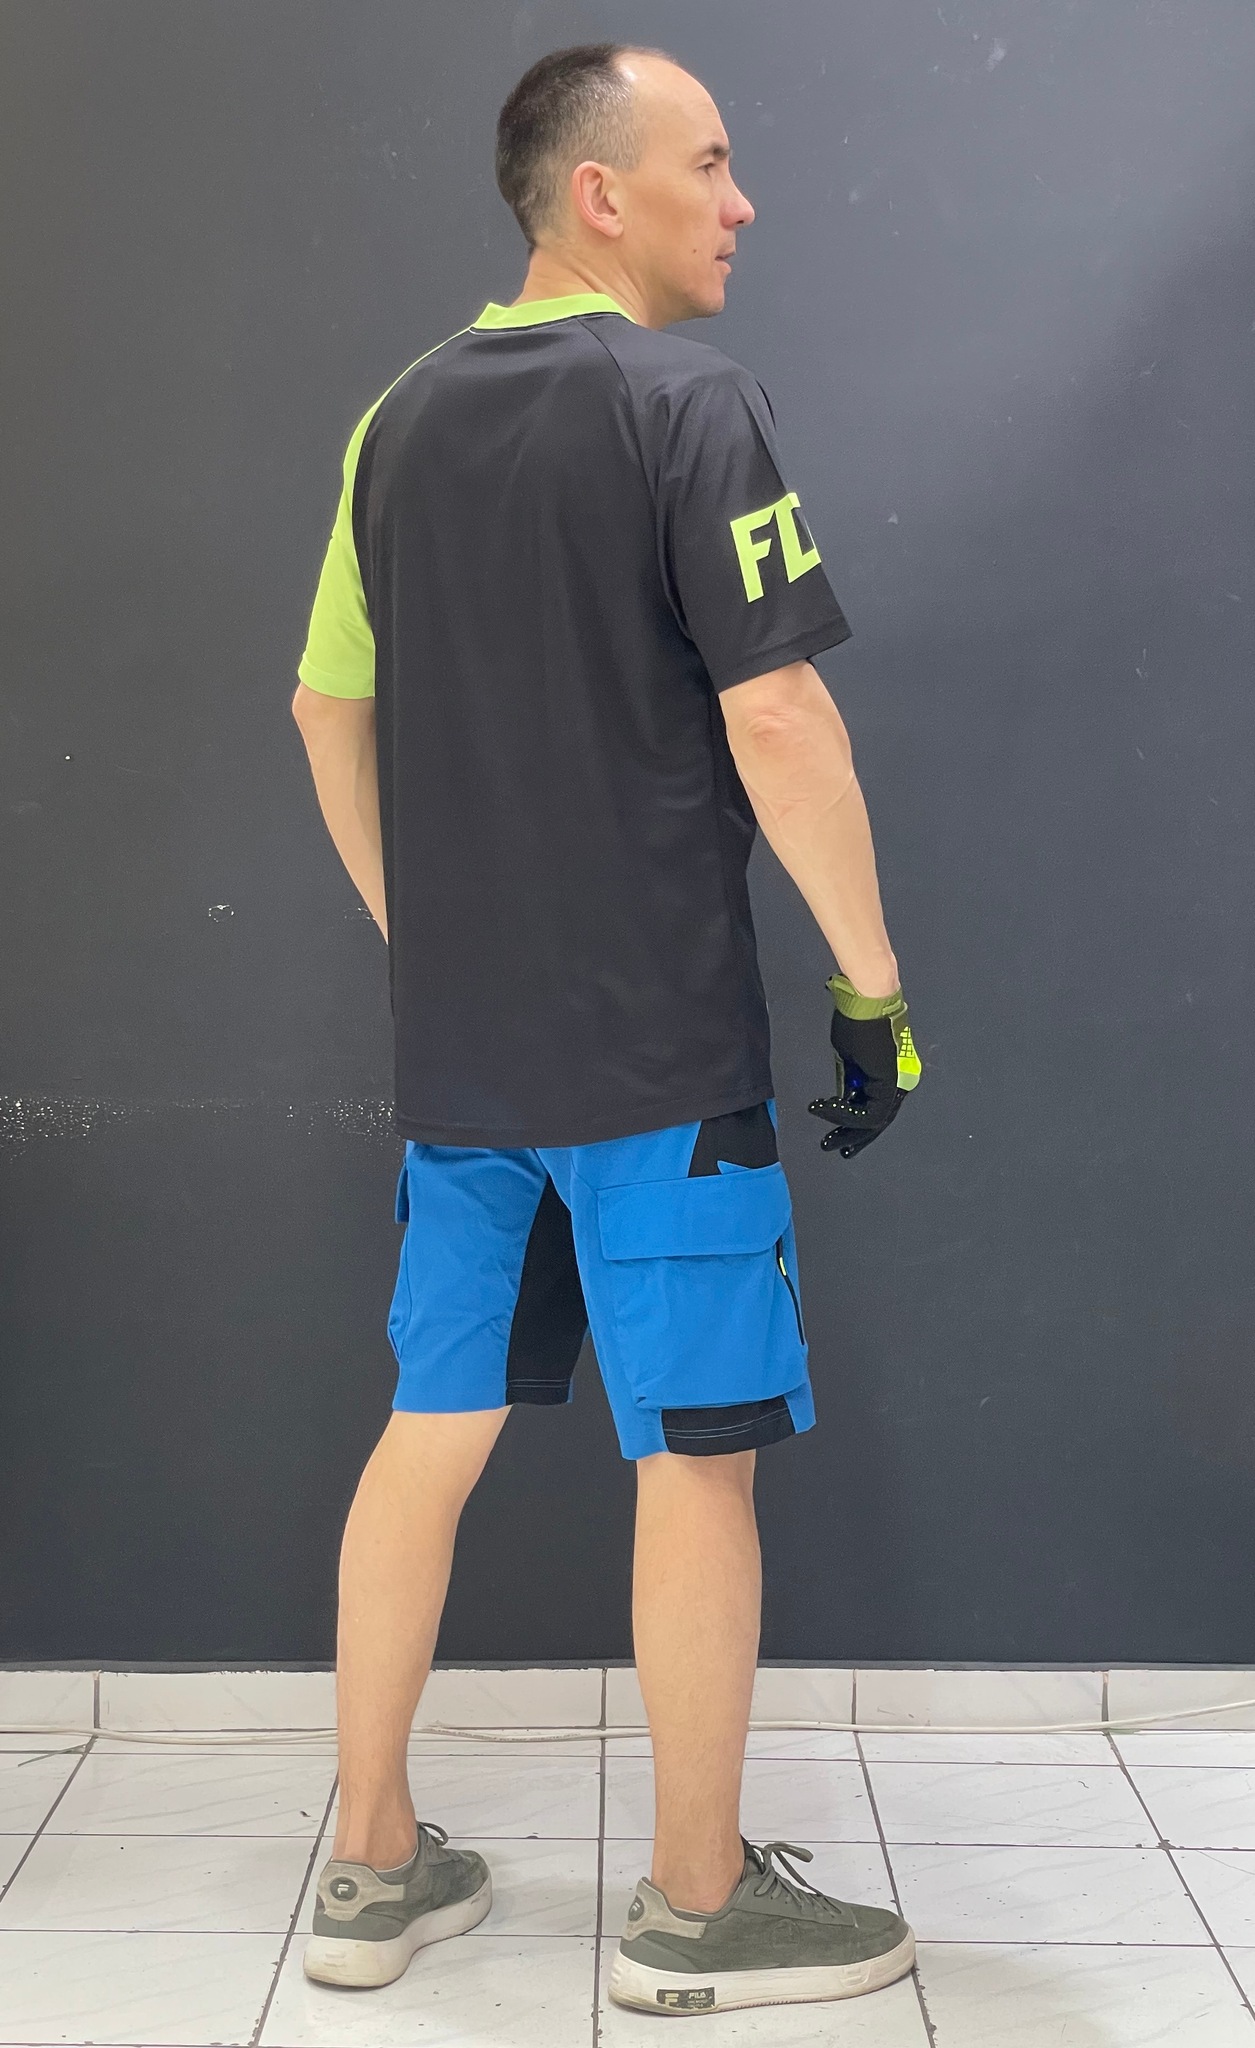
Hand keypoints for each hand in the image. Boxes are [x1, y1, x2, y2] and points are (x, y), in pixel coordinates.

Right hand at [807, 975, 921, 1157]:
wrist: (867, 1001)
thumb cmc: (856, 1019)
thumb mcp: (848, 1056)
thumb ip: (850, 1078)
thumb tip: (845, 1096)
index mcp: (889, 1073)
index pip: (873, 1107)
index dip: (854, 1123)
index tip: (834, 1133)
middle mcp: (898, 1082)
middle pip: (878, 1120)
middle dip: (854, 1138)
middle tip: (836, 1150)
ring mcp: (896, 1083)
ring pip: (874, 1120)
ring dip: (847, 1130)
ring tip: (827, 1139)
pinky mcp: (890, 1084)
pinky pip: (869, 1112)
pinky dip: (845, 1115)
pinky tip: (825, 1109)